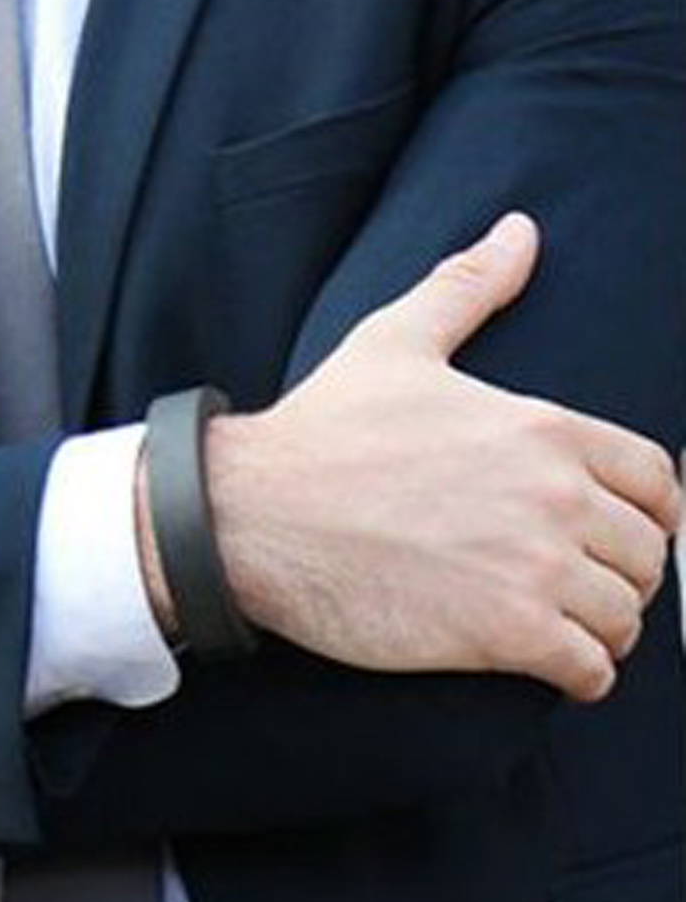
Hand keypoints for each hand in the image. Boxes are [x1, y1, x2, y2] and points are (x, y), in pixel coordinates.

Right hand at [203, 213, 681, 701]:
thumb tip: (521, 231)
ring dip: (602, 624)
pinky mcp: (505, 634)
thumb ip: (470, 286)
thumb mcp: (396, 339)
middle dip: (620, 569)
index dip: (646, 507)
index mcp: (541, 427)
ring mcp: (532, 568)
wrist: (256, 513)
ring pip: (626, 616)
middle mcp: (553, 497)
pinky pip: (592, 671)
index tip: (614, 524)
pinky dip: (580, 671)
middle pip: (647, 553)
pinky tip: (544, 656)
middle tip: (575, 576)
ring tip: (561, 619)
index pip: (655, 479)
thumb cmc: (325, 428)